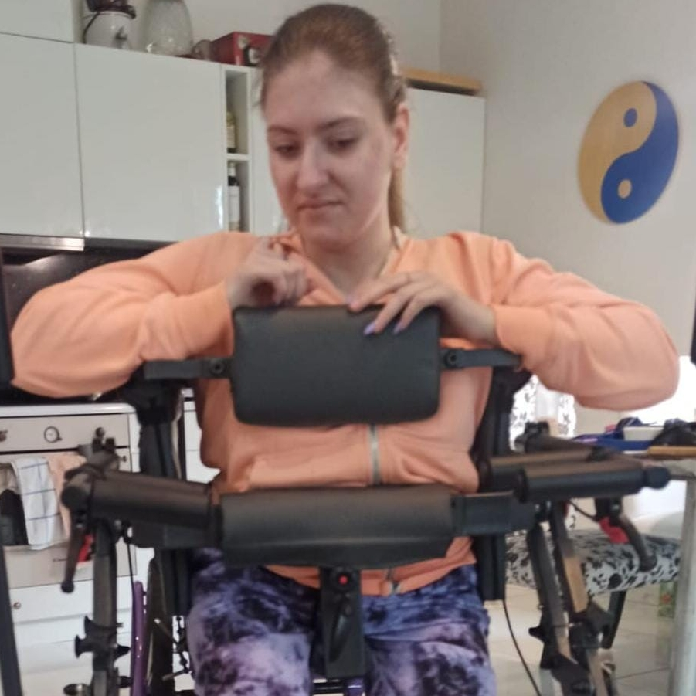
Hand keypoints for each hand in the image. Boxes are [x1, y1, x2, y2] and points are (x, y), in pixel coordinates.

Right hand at [226, 238, 312, 309]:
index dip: (300, 277)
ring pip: (290, 270)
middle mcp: (262, 253)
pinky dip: (280, 290)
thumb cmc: (247, 302)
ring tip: (280, 302)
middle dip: (298, 287)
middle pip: (297, 265)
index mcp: (267, 256)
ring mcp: (256, 259)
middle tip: (288, 302)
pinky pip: (278, 274)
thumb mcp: (276, 294)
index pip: (296, 258)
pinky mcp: (250, 268)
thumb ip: (292, 287)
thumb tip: (313, 283)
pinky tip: (274, 300)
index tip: (294, 296)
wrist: (223, 308)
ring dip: (289, 290)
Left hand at [348, 271, 497, 343]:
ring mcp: (433, 283)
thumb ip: (400, 316)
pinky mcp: (445, 293)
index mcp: (413, 280)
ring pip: (402, 293)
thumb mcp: (418, 319)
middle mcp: (422, 277)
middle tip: (353, 309)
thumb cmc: (448, 323)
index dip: (365, 290)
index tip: (349, 303)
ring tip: (375, 328)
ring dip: (386, 312)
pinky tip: (399, 328)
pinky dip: (407, 315)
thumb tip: (374, 327)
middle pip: (388, 282)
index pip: (384, 282)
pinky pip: (420, 301)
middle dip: (368, 295)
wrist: (479, 326)